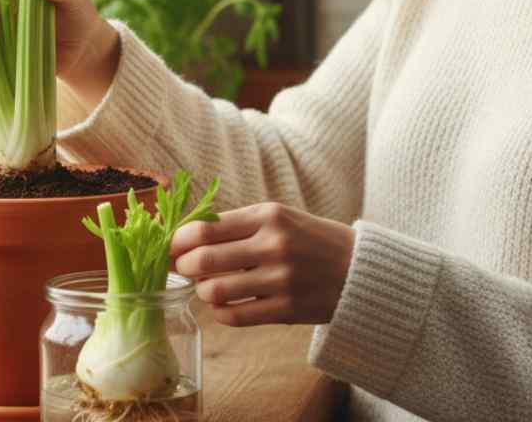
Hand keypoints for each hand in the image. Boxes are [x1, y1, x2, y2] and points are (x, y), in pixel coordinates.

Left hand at [169, 202, 354, 326]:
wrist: (360, 270)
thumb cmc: (311, 240)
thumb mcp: (280, 217)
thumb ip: (237, 225)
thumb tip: (185, 237)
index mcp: (269, 215)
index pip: (205, 228)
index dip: (177, 240)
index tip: (171, 246)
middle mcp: (274, 245)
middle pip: (202, 260)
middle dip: (182, 267)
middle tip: (182, 268)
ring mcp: (281, 280)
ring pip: (214, 292)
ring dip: (203, 291)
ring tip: (209, 287)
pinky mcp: (286, 310)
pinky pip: (234, 317)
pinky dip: (221, 312)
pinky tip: (227, 304)